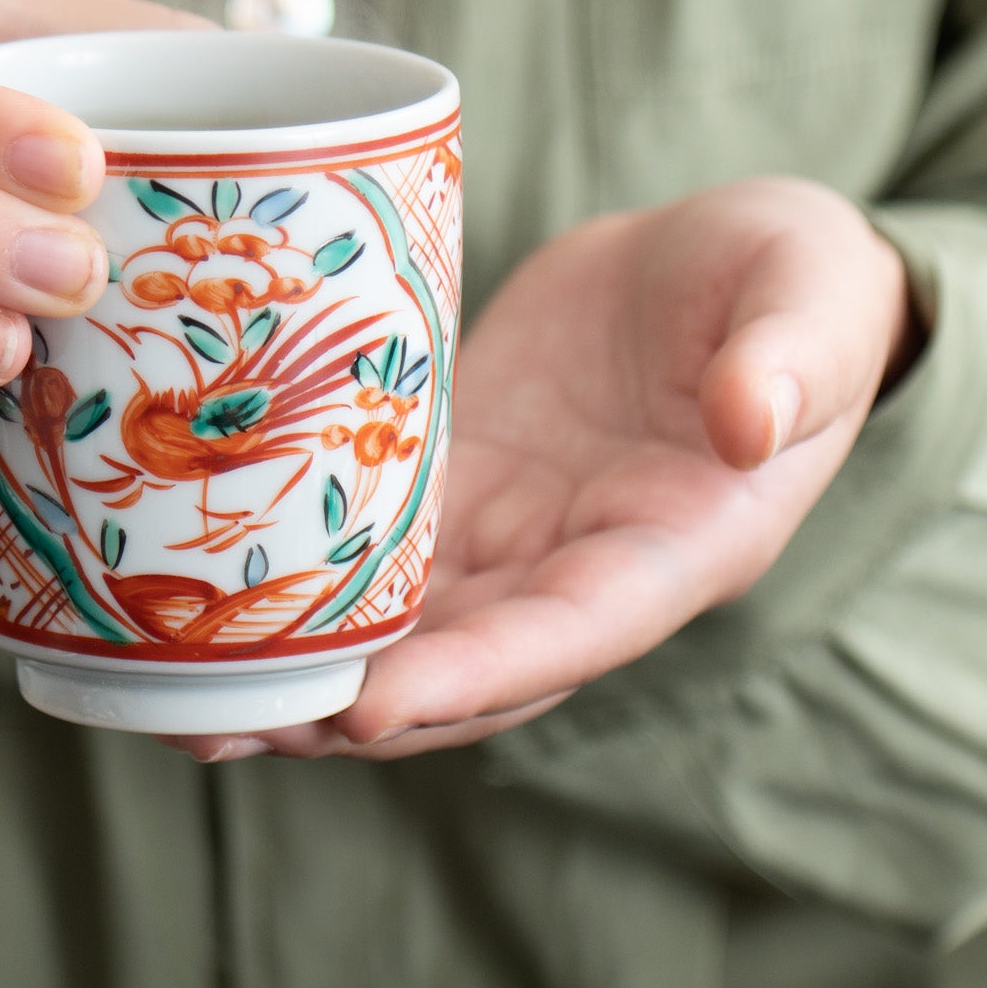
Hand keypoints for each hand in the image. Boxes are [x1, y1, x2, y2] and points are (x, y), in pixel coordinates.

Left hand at [182, 176, 920, 760]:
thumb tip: (755, 420)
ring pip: (402, 628)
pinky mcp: (455, 484)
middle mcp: (585, 564)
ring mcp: (512, 532)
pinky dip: (296, 584)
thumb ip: (793, 357)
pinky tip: (196, 599)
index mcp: (683, 542)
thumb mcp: (811, 293)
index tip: (372, 711)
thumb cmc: (791, 276)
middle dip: (352, 708)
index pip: (573, 632)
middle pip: (464, 665)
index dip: (474, 677)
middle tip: (226, 728)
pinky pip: (373, 550)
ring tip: (175, 699)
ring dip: (301, 671)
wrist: (720, 259)